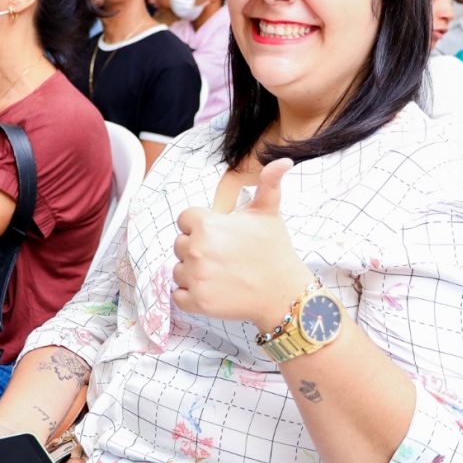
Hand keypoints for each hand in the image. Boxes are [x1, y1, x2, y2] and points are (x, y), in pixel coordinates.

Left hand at [172, 158, 313, 328]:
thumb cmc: (275, 250)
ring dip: (194, 273)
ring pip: (179, 270)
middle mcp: (196, 250)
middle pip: (180, 245)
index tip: (221, 235)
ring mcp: (195, 278)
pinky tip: (213, 290)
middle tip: (224, 256)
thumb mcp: (269, 212)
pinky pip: (178, 295)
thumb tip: (283, 160)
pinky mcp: (197, 302)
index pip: (185, 220)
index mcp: (206, 225)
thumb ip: (268, 183)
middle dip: (198, 249)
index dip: (201, 226)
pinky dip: (191, 295)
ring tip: (221, 274)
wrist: (284, 293)